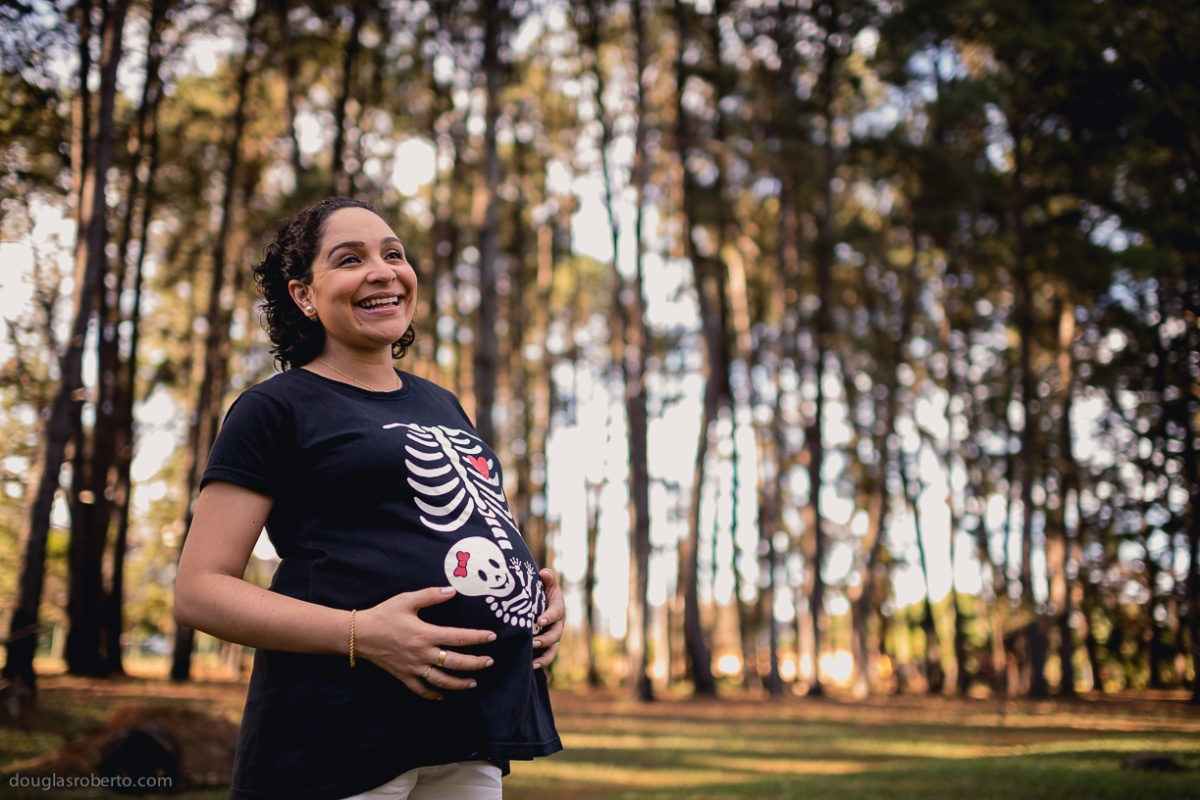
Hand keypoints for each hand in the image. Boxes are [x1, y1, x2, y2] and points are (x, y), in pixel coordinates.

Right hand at [356, 586, 495, 700]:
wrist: (359, 635)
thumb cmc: (384, 615)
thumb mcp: (407, 600)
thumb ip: (431, 595)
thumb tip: (452, 590)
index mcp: (425, 634)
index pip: (458, 637)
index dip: (478, 638)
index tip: (492, 637)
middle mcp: (422, 654)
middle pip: (455, 662)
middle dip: (475, 663)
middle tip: (490, 661)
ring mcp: (413, 668)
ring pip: (441, 681)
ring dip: (460, 683)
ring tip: (473, 682)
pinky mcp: (403, 676)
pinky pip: (421, 690)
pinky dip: (433, 695)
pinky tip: (443, 696)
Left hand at [532, 568, 563, 669]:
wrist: (537, 602)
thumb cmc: (540, 591)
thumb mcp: (545, 583)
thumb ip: (547, 578)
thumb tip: (544, 573)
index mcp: (558, 608)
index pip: (556, 612)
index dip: (549, 616)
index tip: (539, 620)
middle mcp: (558, 624)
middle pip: (555, 634)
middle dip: (545, 639)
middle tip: (533, 642)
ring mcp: (553, 636)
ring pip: (552, 649)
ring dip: (544, 656)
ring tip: (532, 662)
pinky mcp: (546, 646)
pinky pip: (546, 657)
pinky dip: (541, 663)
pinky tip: (530, 668)